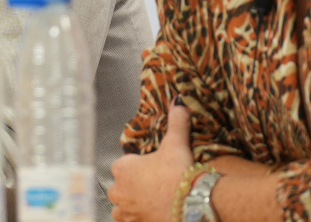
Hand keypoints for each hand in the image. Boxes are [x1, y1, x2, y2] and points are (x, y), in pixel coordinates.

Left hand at [108, 104, 195, 221]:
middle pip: (119, 187)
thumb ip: (176, 122)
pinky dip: (136, 219)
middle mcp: (118, 191)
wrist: (191, 204)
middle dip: (132, 187)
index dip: (137, 167)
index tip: (151, 169)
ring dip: (130, 206)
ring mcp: (126, 211)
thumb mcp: (176, 144)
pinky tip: (149, 215)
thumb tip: (178, 101)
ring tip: (149, 203)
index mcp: (122, 168)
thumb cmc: (179, 174)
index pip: (122, 165)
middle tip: (153, 187)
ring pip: (121, 208)